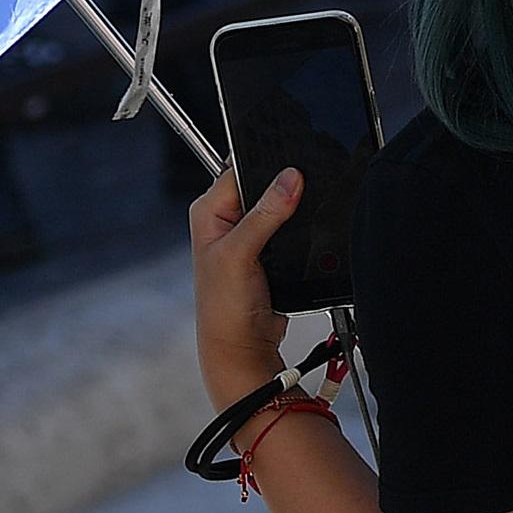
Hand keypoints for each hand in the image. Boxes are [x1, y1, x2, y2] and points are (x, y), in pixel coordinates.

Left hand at [191, 169, 297, 408]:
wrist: (243, 346)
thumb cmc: (224, 306)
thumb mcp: (240, 254)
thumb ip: (265, 214)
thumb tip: (290, 178)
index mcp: (209, 210)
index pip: (240, 170)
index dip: (267, 167)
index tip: (294, 168)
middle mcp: (227, 219)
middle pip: (264, 186)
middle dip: (285, 190)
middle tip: (301, 200)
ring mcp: (249, 235)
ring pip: (281, 206)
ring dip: (295, 213)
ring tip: (296, 229)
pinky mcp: (269, 250)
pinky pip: (291, 227)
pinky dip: (301, 230)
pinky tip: (303, 239)